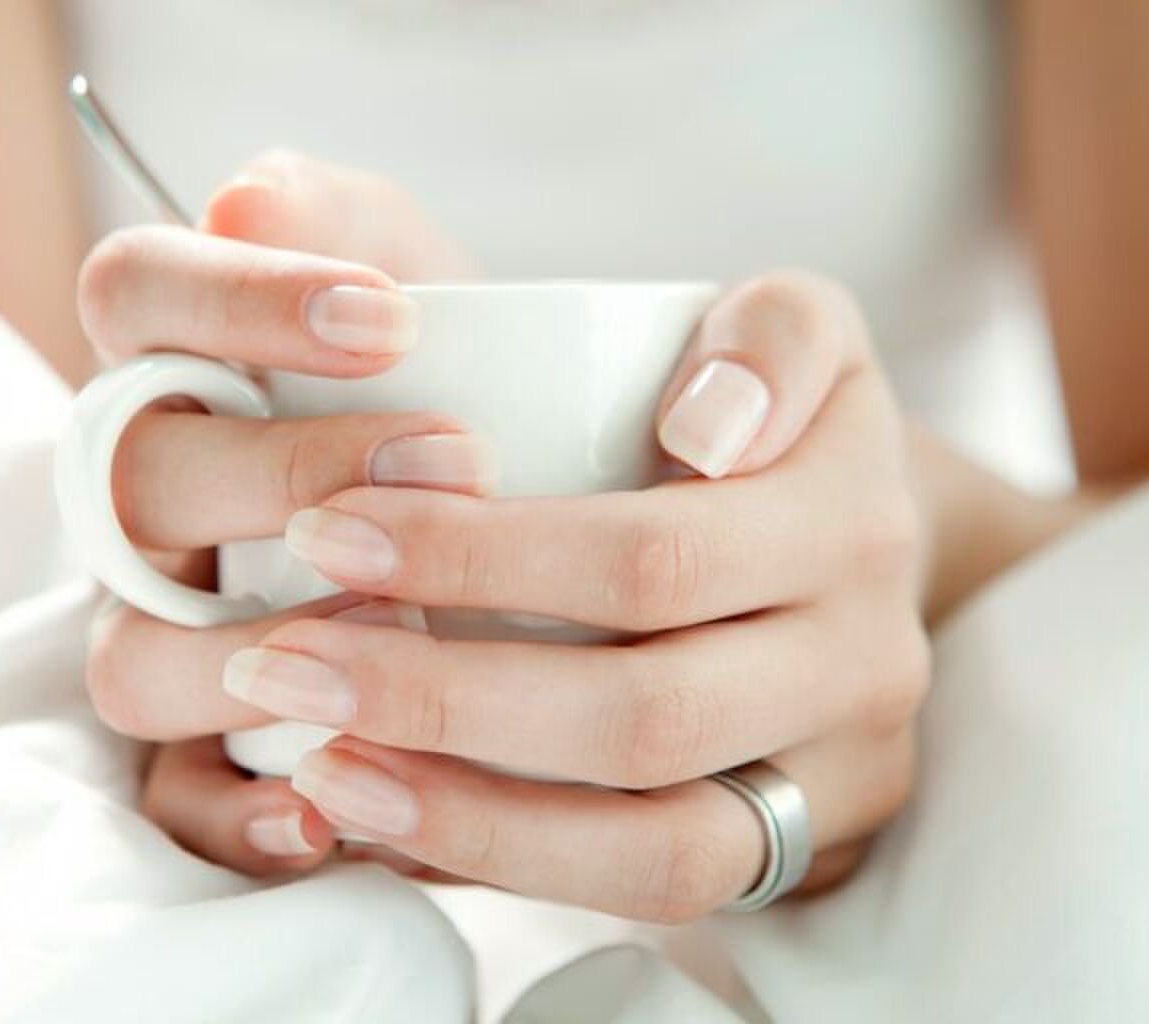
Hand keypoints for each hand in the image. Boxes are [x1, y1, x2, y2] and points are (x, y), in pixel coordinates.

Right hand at [78, 149, 478, 873]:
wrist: (505, 524)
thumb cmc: (445, 388)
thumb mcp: (409, 279)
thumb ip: (339, 217)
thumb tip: (247, 197)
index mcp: (175, 366)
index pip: (136, 293)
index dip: (239, 298)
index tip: (392, 316)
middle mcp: (145, 501)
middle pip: (138, 479)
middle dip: (290, 470)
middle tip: (454, 456)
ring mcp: (162, 627)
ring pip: (134, 656)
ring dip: (259, 650)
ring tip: (407, 624)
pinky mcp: (203, 746)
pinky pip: (173, 798)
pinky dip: (240, 817)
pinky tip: (332, 809)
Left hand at [225, 272, 928, 921]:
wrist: (844, 544)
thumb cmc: (733, 419)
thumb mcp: (744, 321)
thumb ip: (622, 285)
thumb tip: (491, 262)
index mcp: (845, 469)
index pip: (653, 542)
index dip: (481, 558)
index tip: (329, 534)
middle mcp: (869, 625)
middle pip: (646, 701)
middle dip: (445, 691)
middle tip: (279, 662)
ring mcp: (850, 751)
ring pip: (662, 838)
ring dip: (472, 807)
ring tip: (317, 762)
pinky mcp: (809, 841)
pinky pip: (662, 886)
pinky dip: (519, 860)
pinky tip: (390, 821)